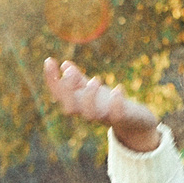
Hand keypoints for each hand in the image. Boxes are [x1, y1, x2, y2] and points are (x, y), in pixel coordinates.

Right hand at [43, 57, 160, 151]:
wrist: (134, 122)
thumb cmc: (109, 104)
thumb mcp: (92, 89)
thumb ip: (78, 80)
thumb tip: (64, 64)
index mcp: (79, 103)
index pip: (59, 94)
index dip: (51, 79)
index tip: (49, 60)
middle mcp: (89, 112)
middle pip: (70, 108)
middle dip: (67, 90)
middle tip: (71, 71)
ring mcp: (105, 116)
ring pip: (90, 115)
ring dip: (89, 96)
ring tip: (95, 79)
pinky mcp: (122, 118)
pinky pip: (117, 114)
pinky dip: (116, 102)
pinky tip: (118, 88)